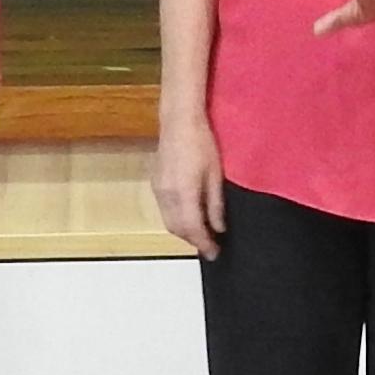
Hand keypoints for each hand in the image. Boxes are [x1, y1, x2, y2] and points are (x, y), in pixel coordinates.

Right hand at [150, 117, 225, 256]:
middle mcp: (166, 195)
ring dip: (184, 231)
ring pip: (169, 221)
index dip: (204, 244)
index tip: (215, 253)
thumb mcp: (215, 175)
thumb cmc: (202, 143)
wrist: (179, 121)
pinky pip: (164, 210)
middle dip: (193, 241)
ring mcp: (158, 189)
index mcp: (184, 193)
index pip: (192, 229)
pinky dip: (176, 219)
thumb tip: (219, 227)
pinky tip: (189, 216)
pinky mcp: (155, 183)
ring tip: (202, 233)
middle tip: (210, 246)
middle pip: (177, 229)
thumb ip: (215, 204)